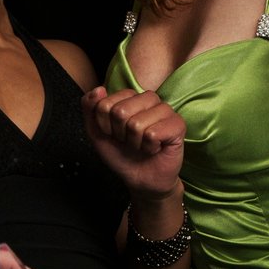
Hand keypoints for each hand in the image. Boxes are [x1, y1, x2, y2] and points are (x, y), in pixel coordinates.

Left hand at [81, 86, 184, 201]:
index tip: (114, 134)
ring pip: (136, 124)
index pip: (104, 104)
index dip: (105, 126)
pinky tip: (154, 148)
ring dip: (135, 142)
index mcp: (129, 96)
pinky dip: (148, 148)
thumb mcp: (96, 133)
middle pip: (120, 112)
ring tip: (142, 145)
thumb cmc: (121, 154)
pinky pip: (153, 134)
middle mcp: (148, 99)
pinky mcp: (178, 125)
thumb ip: (90, 108)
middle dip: (120, 134)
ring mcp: (165, 110)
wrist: (140, 179)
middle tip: (129, 141)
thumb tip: (99, 89)